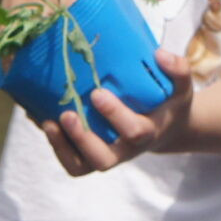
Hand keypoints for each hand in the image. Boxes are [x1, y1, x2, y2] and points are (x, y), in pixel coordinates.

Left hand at [39, 49, 192, 176]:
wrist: (166, 128)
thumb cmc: (169, 103)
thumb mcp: (180, 87)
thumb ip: (177, 70)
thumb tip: (159, 54)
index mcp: (148, 133)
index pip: (134, 132)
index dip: (115, 115)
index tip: (97, 92)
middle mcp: (125, 151)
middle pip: (102, 159)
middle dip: (82, 139)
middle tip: (67, 114)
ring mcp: (106, 155)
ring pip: (80, 166)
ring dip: (61, 148)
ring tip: (47, 122)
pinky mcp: (90, 155)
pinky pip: (69, 160)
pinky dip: (53, 142)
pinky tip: (40, 118)